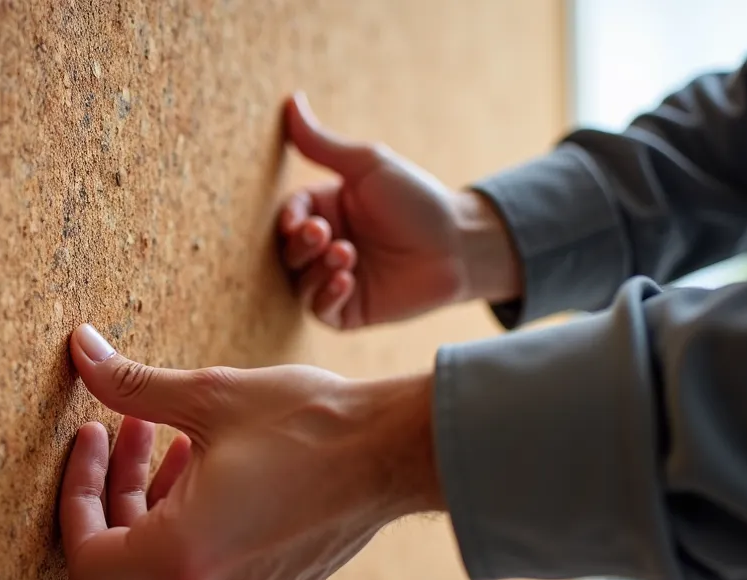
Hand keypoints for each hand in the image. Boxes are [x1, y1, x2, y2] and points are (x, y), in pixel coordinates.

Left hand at [57, 324, 444, 579]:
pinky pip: (210, 562)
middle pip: (126, 553)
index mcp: (182, 555)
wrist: (398, 450)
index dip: (75, 497)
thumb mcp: (208, 395)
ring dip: (157, 498)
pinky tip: (215, 464)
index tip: (91, 443)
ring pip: (168, 556)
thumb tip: (81, 348)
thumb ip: (130, 384)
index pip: (86, 557)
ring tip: (176, 438)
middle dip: (119, 486)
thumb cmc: (309, 425)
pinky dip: (194, 517)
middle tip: (130, 425)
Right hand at [277, 91, 521, 328]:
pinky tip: (347, 279)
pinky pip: (320, 310)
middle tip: (323, 234)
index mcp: (329, 209)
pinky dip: (326, 295)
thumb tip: (291, 101)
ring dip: (314, 268)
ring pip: (298, 282)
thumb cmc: (417, 199)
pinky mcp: (350, 310)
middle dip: (299, 244)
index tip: (301, 218)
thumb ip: (322, 143)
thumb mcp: (367, 166)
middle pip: (287, 251)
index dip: (289, 218)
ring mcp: (336, 279)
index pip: (289, 215)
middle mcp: (328, 245)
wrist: (460, 244)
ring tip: (346, 254)